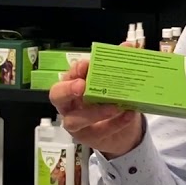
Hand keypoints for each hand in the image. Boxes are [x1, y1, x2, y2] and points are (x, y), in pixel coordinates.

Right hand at [48, 42, 144, 158]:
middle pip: (57, 96)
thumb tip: (128, 45)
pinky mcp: (88, 139)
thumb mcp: (117, 81)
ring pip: (75, 120)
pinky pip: (98, 132)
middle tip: (82, 86)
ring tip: (116, 106)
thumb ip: (120, 63)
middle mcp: (69, 104)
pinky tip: (129, 115)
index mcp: (73, 85)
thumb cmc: (113, 100)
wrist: (125, 129)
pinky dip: (115, 124)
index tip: (85, 65)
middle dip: (68, 89)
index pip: (66, 76)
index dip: (74, 71)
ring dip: (96, 112)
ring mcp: (76, 123)